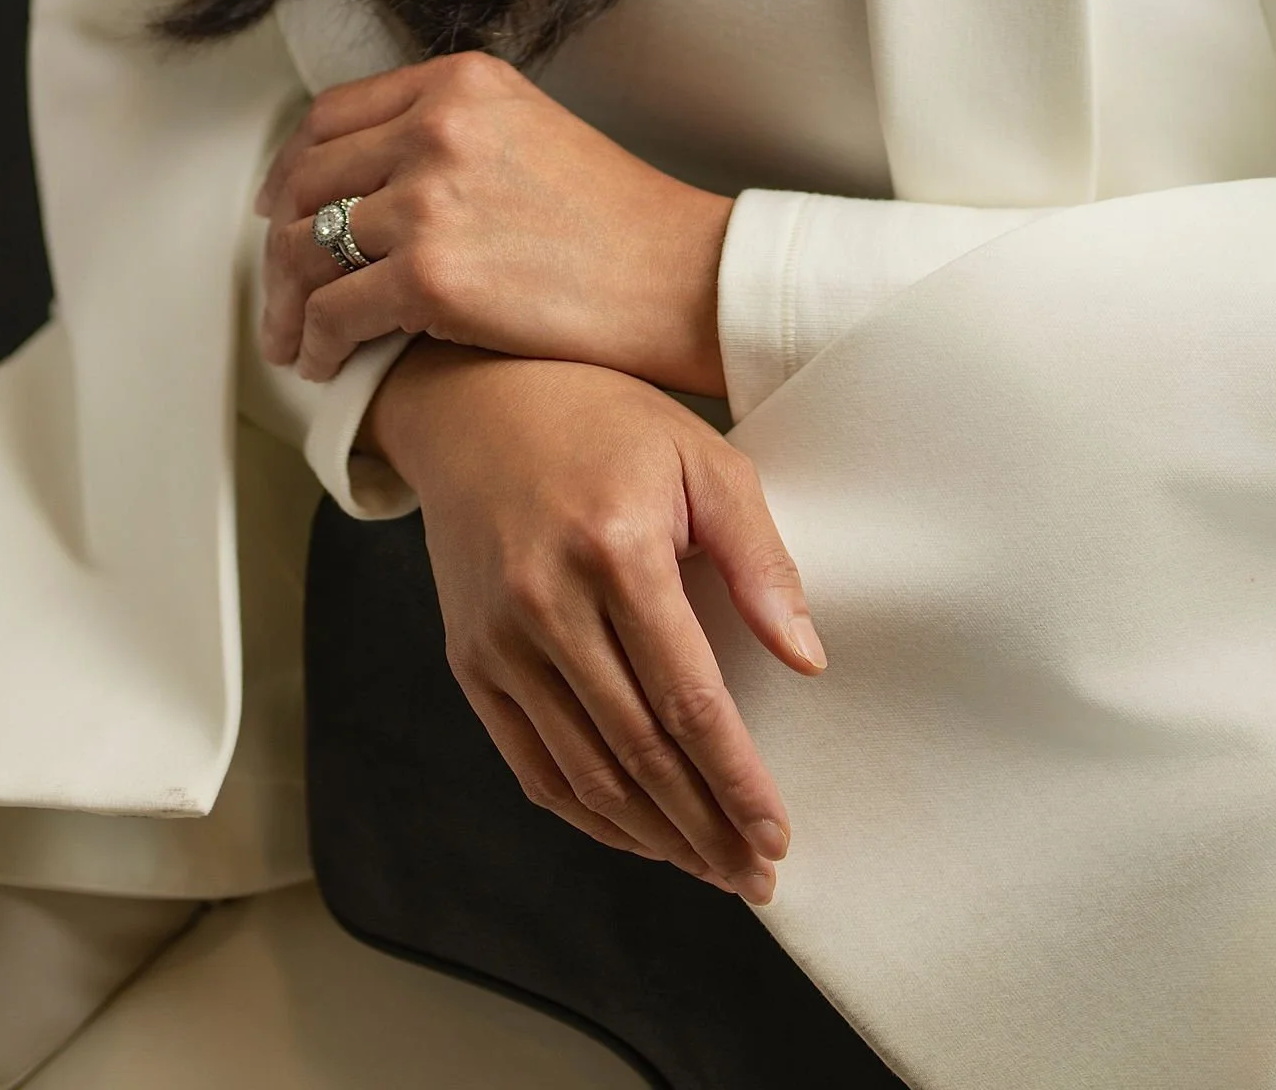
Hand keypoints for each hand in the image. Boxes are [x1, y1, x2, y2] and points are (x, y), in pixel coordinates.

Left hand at [256, 52, 731, 393]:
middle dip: (280, 248)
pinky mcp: (431, 273)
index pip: (330, 117)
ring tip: (297, 341)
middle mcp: (436, 125)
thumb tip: (368, 179)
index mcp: (458, 82)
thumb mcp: (526, 129)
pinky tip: (328, 363)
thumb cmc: (616, 221)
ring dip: (290, 307)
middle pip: (308, 183)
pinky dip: (318, 345)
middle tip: (281, 293)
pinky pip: (335, 313)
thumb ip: (448, 132)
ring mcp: (430, 196)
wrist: (681, 276)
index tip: (279, 210)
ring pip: (309, 251)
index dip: (291, 171)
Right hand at [365, 342, 824, 900]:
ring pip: (583, 773)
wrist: (475, 401)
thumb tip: (806, 659)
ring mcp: (499, 639)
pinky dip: (586, 814)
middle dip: (705, 827)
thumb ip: (759, 557)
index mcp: (615, 549)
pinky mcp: (470, 661)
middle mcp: (547, 603)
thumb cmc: (605, 423)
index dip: (736, 778)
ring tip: (710, 866)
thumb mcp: (701, 457)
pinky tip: (636, 834)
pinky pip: (530, 764)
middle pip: (638, 752)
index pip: (688, 698)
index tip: (777, 833)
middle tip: (756, 874)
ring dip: (653, 836)